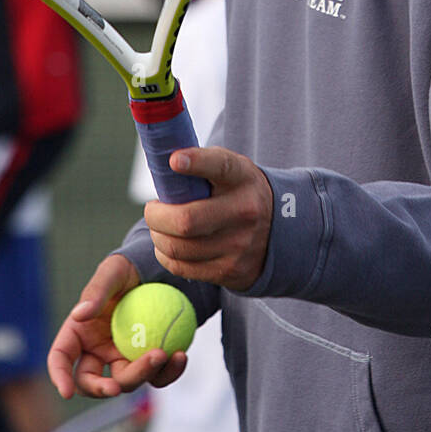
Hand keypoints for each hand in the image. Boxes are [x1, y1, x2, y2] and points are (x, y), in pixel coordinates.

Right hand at [47, 252, 188, 398]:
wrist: (159, 272)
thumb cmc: (130, 268)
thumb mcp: (114, 271)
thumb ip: (96, 292)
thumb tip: (79, 315)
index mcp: (79, 333)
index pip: (61, 357)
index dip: (59, 377)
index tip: (66, 392)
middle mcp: (98, 351)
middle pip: (92, 381)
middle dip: (102, 388)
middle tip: (117, 387)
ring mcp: (124, 358)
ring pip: (128, 381)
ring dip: (144, 374)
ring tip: (164, 354)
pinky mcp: (149, 360)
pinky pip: (157, 375)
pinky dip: (169, 371)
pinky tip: (181, 356)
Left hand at [144, 147, 272, 290]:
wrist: (278, 228)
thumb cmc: (237, 191)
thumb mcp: (231, 169)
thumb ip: (201, 163)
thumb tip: (161, 163)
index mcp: (242, 177)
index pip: (219, 166)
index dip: (196, 162)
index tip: (174, 161)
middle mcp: (245, 211)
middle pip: (186, 220)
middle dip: (156, 216)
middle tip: (152, 209)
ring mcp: (239, 245)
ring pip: (178, 247)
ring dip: (158, 236)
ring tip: (159, 228)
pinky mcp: (230, 270)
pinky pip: (181, 267)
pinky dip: (165, 255)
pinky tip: (169, 245)